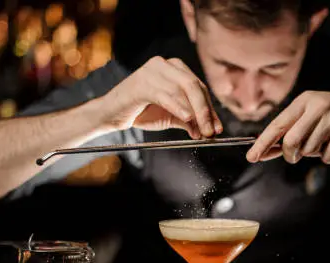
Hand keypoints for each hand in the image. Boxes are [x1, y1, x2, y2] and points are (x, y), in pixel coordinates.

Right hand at [101, 56, 221, 138]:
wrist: (111, 115)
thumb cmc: (141, 113)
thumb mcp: (171, 116)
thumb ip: (190, 120)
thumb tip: (210, 130)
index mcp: (174, 68)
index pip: (199, 87)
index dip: (210, 108)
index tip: (218, 127)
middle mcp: (164, 64)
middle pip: (194, 86)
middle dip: (205, 111)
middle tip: (211, 131)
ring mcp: (151, 71)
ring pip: (182, 90)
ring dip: (195, 114)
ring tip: (200, 132)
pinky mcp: (141, 83)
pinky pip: (166, 95)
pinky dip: (179, 107)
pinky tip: (188, 118)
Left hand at [246, 91, 329, 163]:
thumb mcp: (309, 118)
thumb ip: (286, 134)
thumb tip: (262, 152)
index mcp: (303, 101)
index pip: (277, 125)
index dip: (263, 143)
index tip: (251, 157)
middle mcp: (317, 105)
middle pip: (291, 141)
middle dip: (290, 155)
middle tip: (294, 157)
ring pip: (310, 150)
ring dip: (315, 154)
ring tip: (326, 142)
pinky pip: (328, 156)